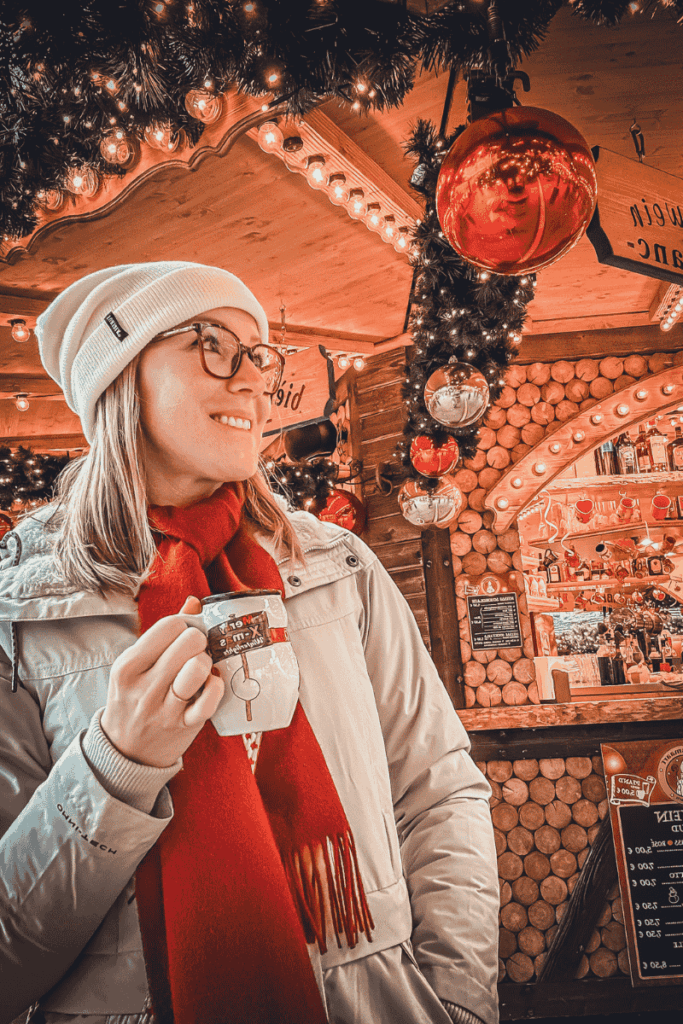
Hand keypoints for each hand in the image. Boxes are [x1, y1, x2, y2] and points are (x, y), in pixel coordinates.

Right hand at [101, 596, 223, 767]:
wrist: (125, 751)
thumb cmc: (134, 698)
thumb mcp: (135, 666)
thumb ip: (163, 633)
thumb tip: (194, 602)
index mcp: (127, 666)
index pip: (168, 626)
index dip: (186, 623)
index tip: (186, 633)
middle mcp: (144, 686)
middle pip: (188, 642)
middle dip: (200, 640)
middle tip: (197, 649)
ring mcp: (164, 708)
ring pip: (198, 668)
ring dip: (207, 662)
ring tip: (203, 666)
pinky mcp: (184, 726)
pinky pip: (210, 699)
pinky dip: (216, 687)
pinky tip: (212, 683)